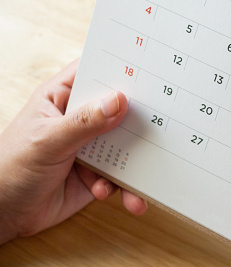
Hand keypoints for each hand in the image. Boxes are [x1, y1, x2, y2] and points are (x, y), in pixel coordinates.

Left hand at [0, 60, 147, 244]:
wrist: (3, 215)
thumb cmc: (10, 167)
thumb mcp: (47, 140)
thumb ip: (84, 122)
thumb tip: (118, 100)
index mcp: (63, 98)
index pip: (95, 72)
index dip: (120, 69)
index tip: (149, 71)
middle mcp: (81, 119)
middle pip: (120, 108)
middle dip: (140, 118)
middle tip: (163, 123)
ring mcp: (92, 146)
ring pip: (126, 145)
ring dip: (137, 161)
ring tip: (143, 176)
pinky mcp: (98, 173)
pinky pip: (122, 175)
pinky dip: (125, 187)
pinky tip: (116, 195)